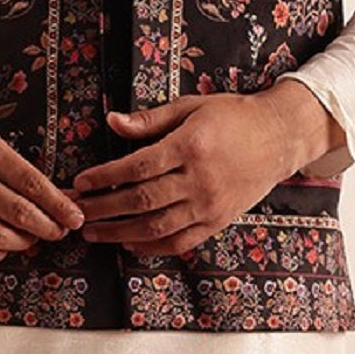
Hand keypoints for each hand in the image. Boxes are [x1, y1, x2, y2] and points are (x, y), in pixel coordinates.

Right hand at [0, 99, 85, 263]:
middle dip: (47, 226)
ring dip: (23, 242)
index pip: (31, 182)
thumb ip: (17, 170)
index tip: (74, 216)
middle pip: (18, 212)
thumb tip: (56, 199)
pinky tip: (7, 246)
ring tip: (34, 238)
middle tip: (60, 232)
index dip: (57, 204)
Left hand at [70, 84, 324, 256]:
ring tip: (93, 233)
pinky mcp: (218, 221)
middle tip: (76, 212)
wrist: (278, 137)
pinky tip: (129, 244)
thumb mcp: (190, 106)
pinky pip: (180, 241)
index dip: (106, 177)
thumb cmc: (231, 115)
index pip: (138, 167)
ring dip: (120, 233)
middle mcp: (199, 179)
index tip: (81, 182)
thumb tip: (112, 121)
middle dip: (104, 209)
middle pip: (142, 200)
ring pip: (157, 227)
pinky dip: (152, 246)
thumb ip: (150, 119)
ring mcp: (210, 205)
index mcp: (190, 146)